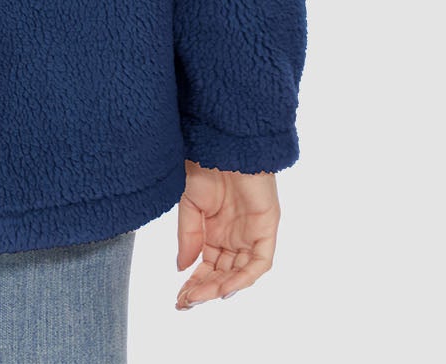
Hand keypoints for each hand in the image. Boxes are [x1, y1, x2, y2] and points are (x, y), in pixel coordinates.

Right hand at [175, 163, 279, 309]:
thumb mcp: (189, 204)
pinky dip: (244, 277)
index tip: (179, 298)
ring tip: (199, 296)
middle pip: (222, 273)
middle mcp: (235, 236)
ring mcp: (251, 233)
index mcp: (216, 230)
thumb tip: (182, 268)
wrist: (223, 143)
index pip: (207, 266)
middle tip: (186, 302)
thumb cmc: (206, 164)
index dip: (194, 284)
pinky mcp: (266, 228)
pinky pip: (259, 262)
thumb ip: (188, 237)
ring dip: (220, 287)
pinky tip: (225, 287)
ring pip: (240, 272)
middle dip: (204, 290)